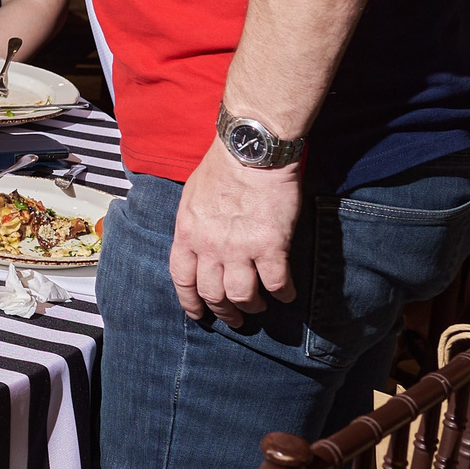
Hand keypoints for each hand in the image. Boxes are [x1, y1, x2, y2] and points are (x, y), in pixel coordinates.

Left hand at [168, 144, 301, 326]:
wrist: (251, 150)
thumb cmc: (222, 167)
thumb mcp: (191, 196)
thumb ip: (192, 225)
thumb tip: (196, 243)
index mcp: (187, 233)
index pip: (182, 279)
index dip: (190, 302)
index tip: (199, 314)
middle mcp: (209, 246)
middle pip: (212, 293)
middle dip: (224, 312)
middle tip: (236, 318)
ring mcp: (239, 248)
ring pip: (242, 296)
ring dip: (252, 306)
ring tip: (260, 305)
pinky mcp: (271, 246)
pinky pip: (277, 283)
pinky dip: (283, 294)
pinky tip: (287, 294)